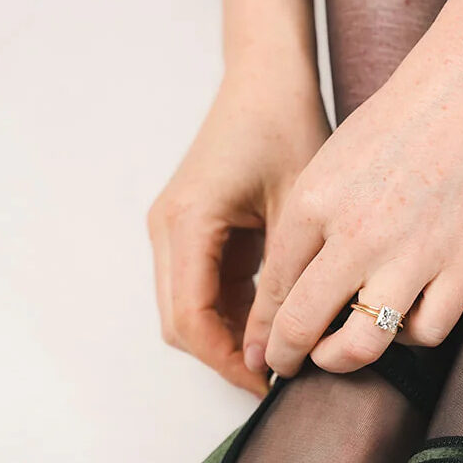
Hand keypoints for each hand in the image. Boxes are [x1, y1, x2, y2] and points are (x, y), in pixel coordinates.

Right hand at [149, 58, 328, 393]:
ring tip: (282, 354)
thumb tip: (275, 350)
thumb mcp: (295, 212)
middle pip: (179, 322)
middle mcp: (167, 229)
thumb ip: (282, 282)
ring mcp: (174, 229)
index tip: (270, 385)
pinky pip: (201, 286)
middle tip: (280, 379)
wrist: (267, 77)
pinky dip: (230, 311)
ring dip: (227, 336)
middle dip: (225, 356)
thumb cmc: (286, 127)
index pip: (190, 320)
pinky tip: (274, 319)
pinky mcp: (190, 228)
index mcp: (186, 223)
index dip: (227, 362)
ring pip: (186, 309)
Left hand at [242, 0, 462, 376]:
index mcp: (314, 202)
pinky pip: (428, 332)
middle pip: (303, 326)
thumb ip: (310, 224)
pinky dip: (411, 338)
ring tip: (341, 353)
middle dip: (288, 357)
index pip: (274, 289)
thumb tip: (291, 285)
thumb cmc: (406, 114)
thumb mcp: (335, 161)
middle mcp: (356, 233)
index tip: (267, 346)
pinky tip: (405, 321)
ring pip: (360, 345)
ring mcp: (412, 251)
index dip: (265, 329)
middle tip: (289, 365)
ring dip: (343, 360)